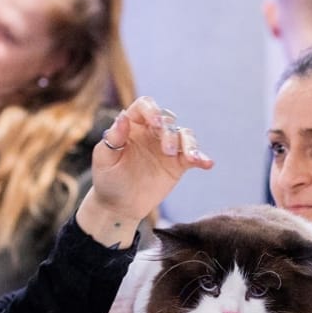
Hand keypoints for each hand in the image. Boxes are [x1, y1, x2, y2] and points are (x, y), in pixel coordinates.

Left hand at [77, 98, 212, 246]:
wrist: (120, 206)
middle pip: (167, 120)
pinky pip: (193, 157)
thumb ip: (113, 139)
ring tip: (190, 158)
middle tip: (167, 151)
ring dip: (189, 144)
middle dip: (169, 133)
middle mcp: (152, 132)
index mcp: (132, 125)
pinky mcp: (178, 164)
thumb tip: (123, 116)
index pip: (144, 106)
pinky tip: (207, 164)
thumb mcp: (104, 159)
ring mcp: (167, 147)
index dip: (152, 110)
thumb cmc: (108, 179)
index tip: (155, 123)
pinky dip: (201, 158)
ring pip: (184, 135)